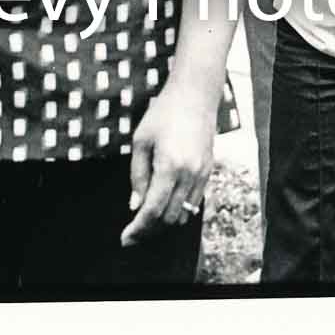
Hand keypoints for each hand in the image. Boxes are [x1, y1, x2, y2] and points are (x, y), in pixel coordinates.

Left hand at [122, 81, 216, 245]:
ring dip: (165, 222)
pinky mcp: (208, 171)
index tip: (125, 238)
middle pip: (169, 218)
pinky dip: (179, 210)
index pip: (153, 210)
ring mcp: (202, 174)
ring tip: (146, 220)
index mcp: (169, 166)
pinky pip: (194, 202)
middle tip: (132, 232)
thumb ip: (138, 175)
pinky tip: (165, 206)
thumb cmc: (164, 113)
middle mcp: (189, 174)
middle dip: (149, 229)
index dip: (138, 229)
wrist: (195, 95)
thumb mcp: (141, 141)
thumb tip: (135, 205)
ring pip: (184, 214)